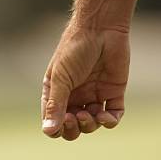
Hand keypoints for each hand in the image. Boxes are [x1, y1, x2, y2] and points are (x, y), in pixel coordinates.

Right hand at [41, 26, 129, 140]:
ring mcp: (94, 96)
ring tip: (92, 112)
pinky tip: (106, 117)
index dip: (58, 128)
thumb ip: (56, 105)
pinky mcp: (113, 93)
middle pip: (72, 127)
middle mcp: (75, 97)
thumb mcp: (61, 78)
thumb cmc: (75, 49)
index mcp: (57, 93)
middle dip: (75, 128)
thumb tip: (48, 131)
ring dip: (91, 124)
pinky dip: (110, 122)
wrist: (101, 28)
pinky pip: (112, 116)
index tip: (65, 119)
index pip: (54, 121)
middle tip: (78, 116)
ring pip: (91, 124)